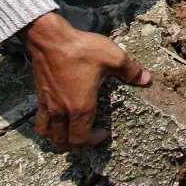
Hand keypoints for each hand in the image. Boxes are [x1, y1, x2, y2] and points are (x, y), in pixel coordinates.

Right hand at [17, 12, 150, 149]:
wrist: (50, 40)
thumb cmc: (81, 49)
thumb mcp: (113, 57)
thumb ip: (130, 71)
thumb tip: (146, 79)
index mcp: (81, 107)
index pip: (81, 139)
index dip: (93, 142)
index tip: (103, 134)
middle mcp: (62, 111)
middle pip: (63, 142)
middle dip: (76, 146)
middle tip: (88, 138)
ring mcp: (48, 105)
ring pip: (49, 135)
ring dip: (59, 140)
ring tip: (70, 134)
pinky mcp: (40, 97)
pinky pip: (39, 121)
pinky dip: (47, 127)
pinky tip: (56, 119)